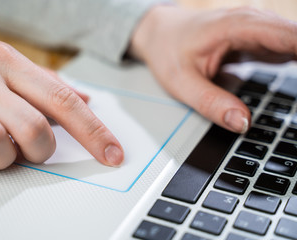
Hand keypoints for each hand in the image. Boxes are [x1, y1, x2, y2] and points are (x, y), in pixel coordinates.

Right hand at [0, 29, 122, 174]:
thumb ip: (45, 83)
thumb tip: (85, 100)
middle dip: (39, 150)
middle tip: (29, 148)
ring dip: (1, 157)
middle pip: (34, 129)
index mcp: (8, 63)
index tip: (112, 153)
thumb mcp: (2, 60)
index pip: (62, 101)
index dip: (93, 131)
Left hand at [130, 5, 296, 132]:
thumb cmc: (167, 50)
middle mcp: (252, 23)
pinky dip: (296, 63)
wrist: (159, 34)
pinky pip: (288, 49)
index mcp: (236, 26)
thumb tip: (242, 123)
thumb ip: (211, 103)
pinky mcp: (257, 41)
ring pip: (295, 43)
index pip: (290, 36)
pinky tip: (295, 79)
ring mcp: (257, 31)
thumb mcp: (181, 82)